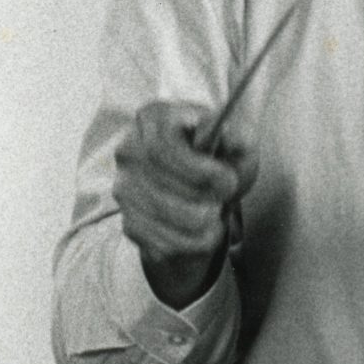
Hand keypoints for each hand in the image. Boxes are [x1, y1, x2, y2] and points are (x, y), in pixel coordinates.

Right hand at [114, 104, 258, 309]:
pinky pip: (164, 243)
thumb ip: (239, 134)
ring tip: (217, 212)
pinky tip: (205, 229)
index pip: (162, 150)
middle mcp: (129, 152)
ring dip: (204, 223)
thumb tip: (230, 132)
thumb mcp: (237, 141)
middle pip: (164, 189)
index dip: (199, 171)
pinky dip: (195, 242)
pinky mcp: (130, 222)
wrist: (205, 190)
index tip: (229, 180)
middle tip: (226, 198)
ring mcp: (124, 189)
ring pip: (167, 220)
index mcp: (153, 120)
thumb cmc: (220, 158)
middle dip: (205, 199)